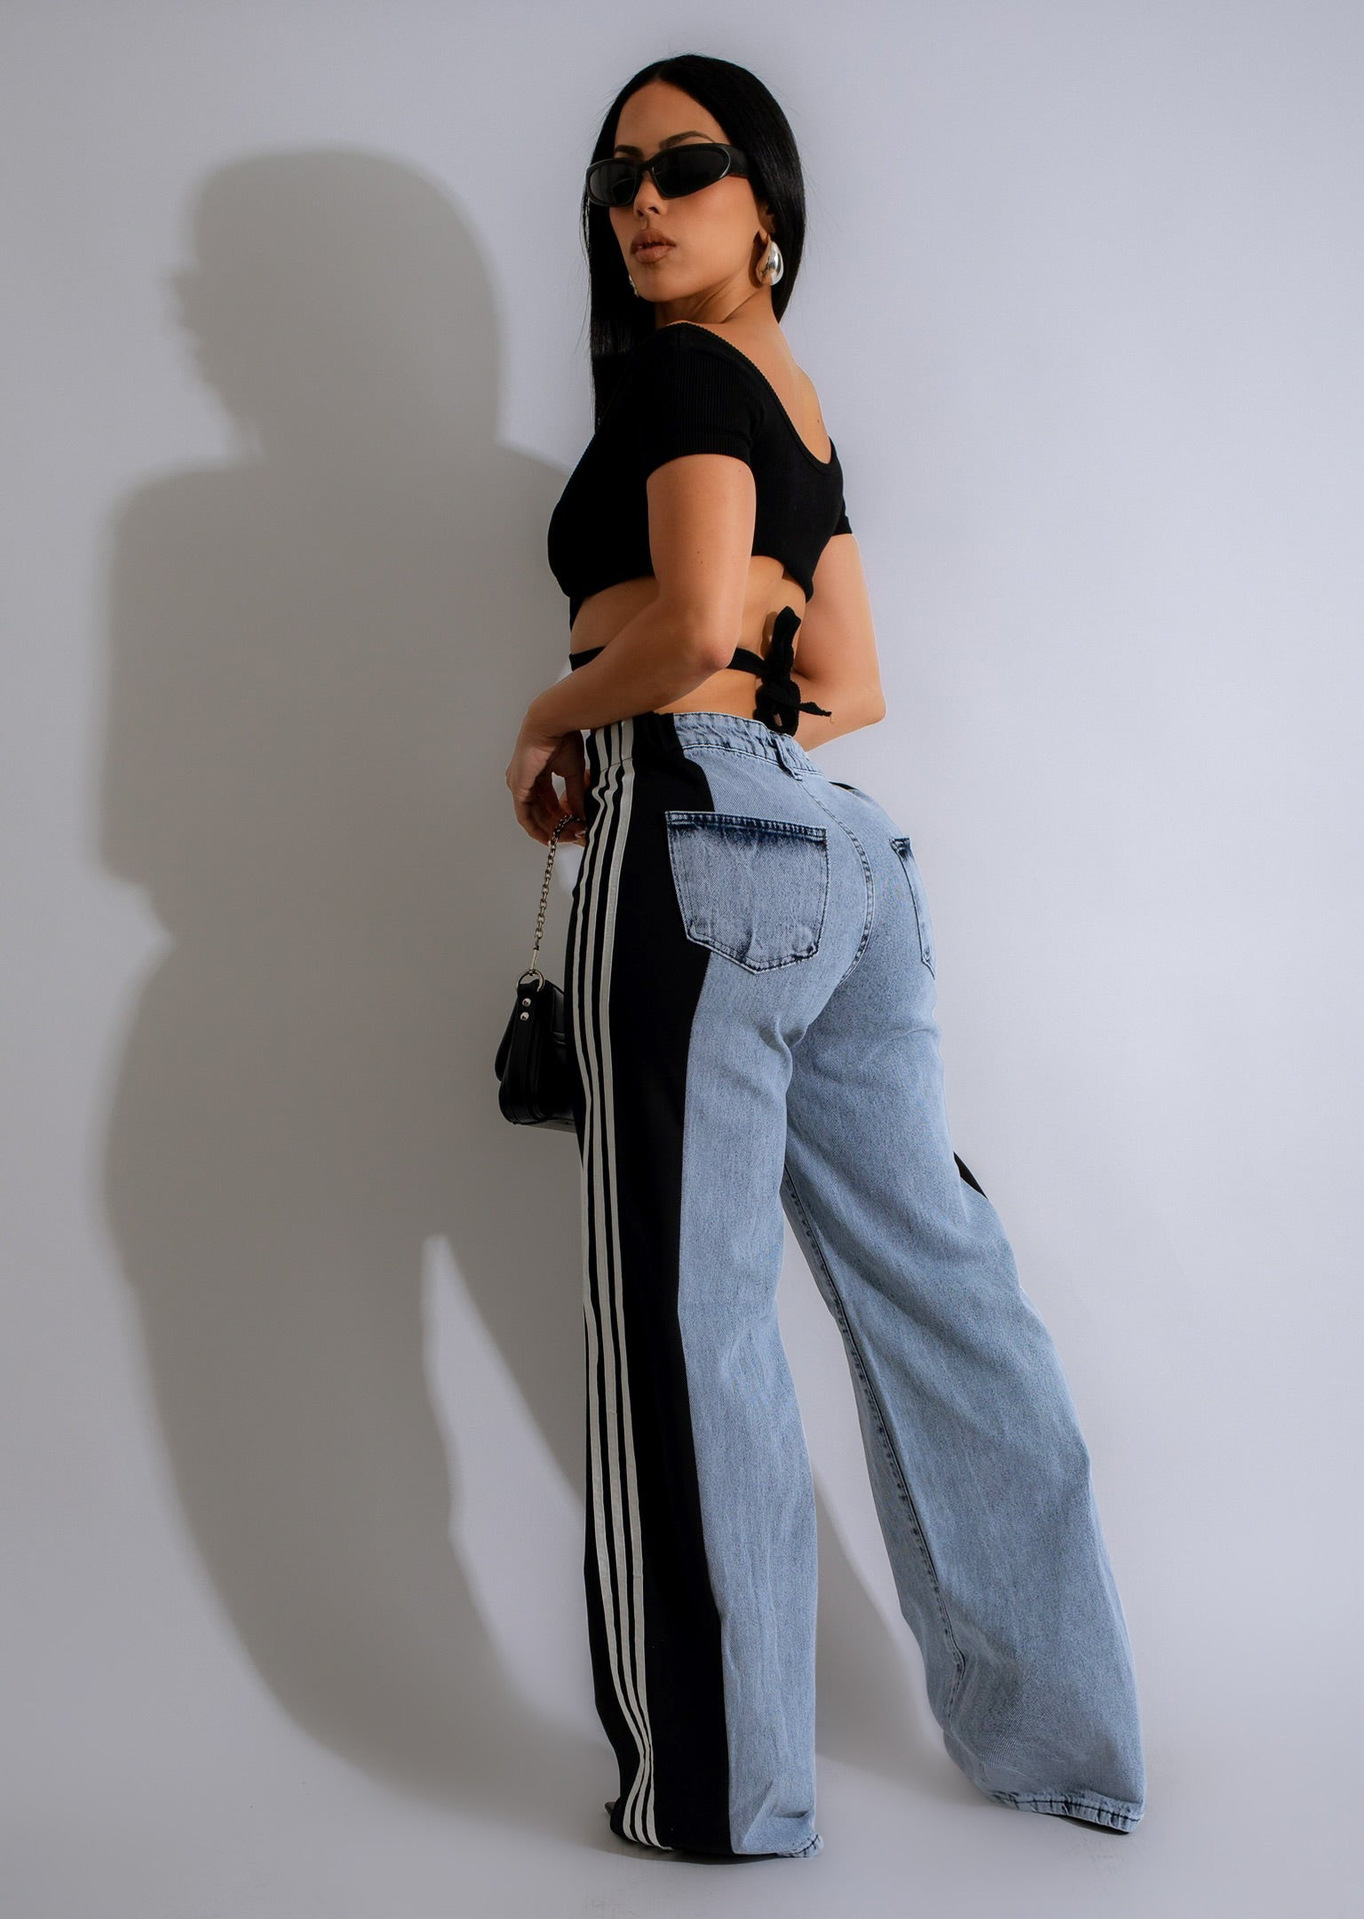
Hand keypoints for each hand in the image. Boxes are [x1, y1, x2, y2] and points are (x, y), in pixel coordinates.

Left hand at [506, 711, 588, 844]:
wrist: (552, 725)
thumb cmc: (561, 738)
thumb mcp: (573, 772)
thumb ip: (575, 794)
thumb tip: (581, 814)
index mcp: (535, 773)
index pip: (547, 801)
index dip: (561, 815)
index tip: (574, 825)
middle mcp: (523, 780)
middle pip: (539, 811)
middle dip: (557, 825)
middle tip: (572, 836)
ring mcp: (519, 785)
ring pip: (532, 816)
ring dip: (549, 829)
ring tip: (566, 837)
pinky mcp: (518, 788)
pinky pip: (524, 816)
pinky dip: (536, 828)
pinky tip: (548, 836)